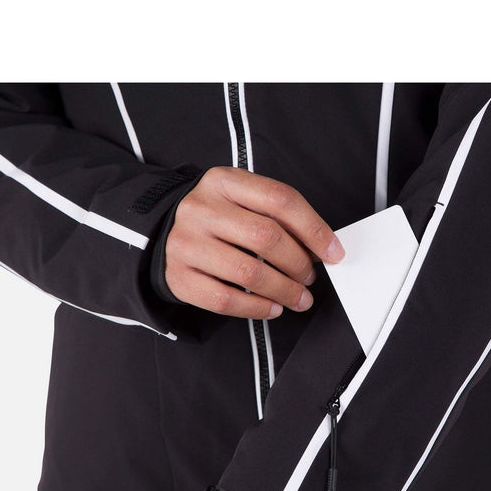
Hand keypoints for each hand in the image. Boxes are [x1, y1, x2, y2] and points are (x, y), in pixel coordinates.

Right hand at [164, 166, 344, 319]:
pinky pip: (227, 300)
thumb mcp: (238, 198)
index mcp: (223, 182)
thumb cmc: (212, 218)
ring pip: (249, 272)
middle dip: (299, 264)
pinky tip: (273, 308)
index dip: (314, 229)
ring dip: (284, 291)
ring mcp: (187, 244)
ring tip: (298, 298)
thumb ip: (275, 214)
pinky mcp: (180, 277)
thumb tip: (320, 246)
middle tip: (309, 278)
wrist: (157, 232)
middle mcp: (202, 209)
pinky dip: (258, 308)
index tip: (333, 252)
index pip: (280, 200)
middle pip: (267, 238)